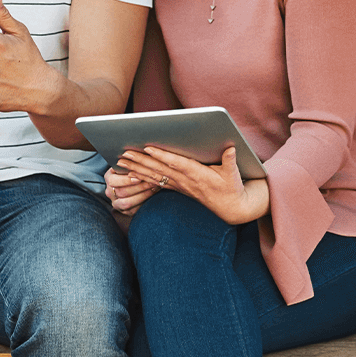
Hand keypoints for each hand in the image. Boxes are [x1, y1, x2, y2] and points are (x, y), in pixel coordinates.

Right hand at [104, 164, 160, 216]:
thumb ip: (130, 162)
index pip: (113, 181)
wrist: (131, 184)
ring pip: (126, 203)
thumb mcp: (127, 165)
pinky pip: (133, 210)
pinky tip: (152, 195)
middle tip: (152, 182)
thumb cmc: (132, 170)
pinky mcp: (124, 211)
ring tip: (154, 187)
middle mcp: (110, 191)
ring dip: (142, 195)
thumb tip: (136, 156)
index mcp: (108, 177)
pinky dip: (143, 202)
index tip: (139, 177)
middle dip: (138, 187)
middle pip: (121, 192)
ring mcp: (116, 202)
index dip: (126, 180)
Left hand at [117, 145, 268, 224]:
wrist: (230, 208)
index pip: (176, 163)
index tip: (148, 148)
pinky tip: (131, 173)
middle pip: (160, 169)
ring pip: (155, 176)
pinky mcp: (178, 188)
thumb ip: (230, 161)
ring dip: (137, 168)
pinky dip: (143, 177)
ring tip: (122, 161)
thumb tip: (231, 148)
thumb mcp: (234, 175)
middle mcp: (185, 181)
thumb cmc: (232, 188)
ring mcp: (180, 186)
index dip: (162, 156)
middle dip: (142, 160)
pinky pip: (157, 182)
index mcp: (198, 174)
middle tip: (125, 152)